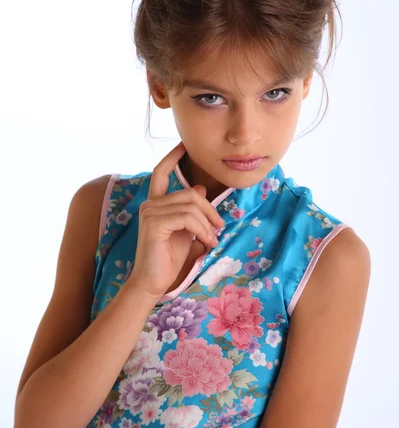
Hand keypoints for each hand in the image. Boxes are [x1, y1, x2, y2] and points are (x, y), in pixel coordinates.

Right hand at [126, 141, 224, 300]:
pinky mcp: (154, 223)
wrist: (154, 282)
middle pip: (189, 192)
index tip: (184, 145)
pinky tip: (206, 241)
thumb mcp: (186, 230)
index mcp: (156, 203)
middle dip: (209, 209)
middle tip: (220, 227)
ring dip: (208, 222)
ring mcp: (150, 212)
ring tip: (213, 238)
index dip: (172, 157)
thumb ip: (191, 211)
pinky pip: (187, 217)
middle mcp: (150, 204)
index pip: (161, 172)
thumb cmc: (169, 259)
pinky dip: (202, 228)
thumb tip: (201, 188)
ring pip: (191, 204)